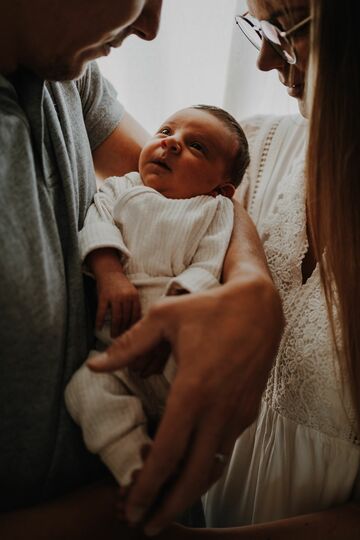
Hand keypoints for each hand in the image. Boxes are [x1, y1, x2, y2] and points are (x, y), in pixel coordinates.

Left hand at [88, 275, 282, 533]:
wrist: (260, 306)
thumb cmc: (211, 309)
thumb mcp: (165, 318)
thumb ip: (128, 345)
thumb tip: (94, 364)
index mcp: (194, 390)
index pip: (168, 453)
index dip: (148, 486)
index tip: (133, 507)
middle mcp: (218, 410)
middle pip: (194, 476)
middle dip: (169, 506)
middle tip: (147, 525)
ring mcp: (238, 413)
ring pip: (213, 467)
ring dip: (190, 491)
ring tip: (166, 504)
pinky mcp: (249, 411)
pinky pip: (226, 448)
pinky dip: (206, 467)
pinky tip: (191, 467)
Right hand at [96, 271, 140, 337]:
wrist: (110, 272)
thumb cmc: (121, 285)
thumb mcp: (132, 292)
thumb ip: (134, 304)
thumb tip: (136, 323)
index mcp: (134, 296)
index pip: (136, 315)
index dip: (133, 326)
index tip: (131, 334)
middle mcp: (126, 297)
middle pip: (126, 318)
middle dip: (124, 329)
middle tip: (122, 338)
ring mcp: (114, 297)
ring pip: (116, 317)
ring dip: (115, 328)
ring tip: (113, 335)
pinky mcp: (104, 297)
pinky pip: (102, 312)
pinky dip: (100, 321)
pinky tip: (98, 328)